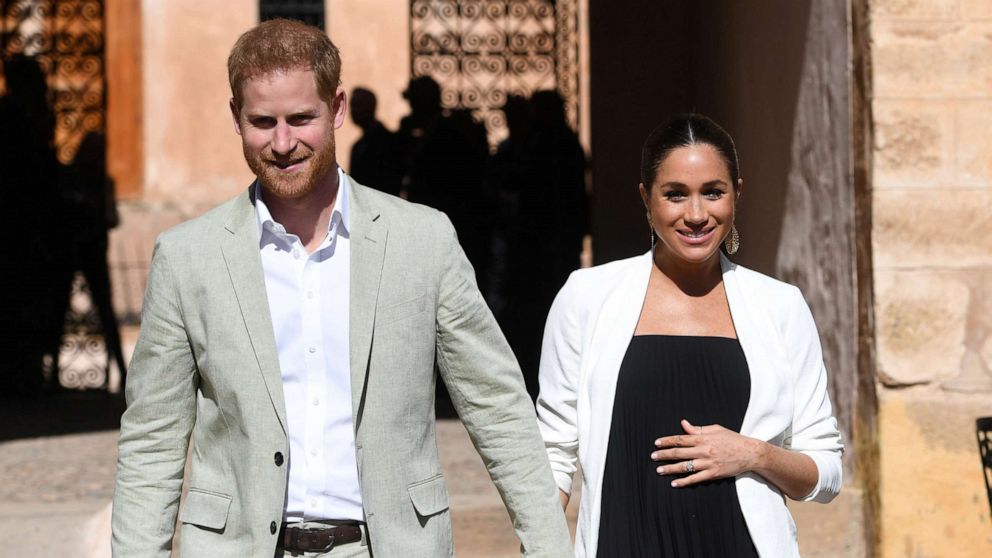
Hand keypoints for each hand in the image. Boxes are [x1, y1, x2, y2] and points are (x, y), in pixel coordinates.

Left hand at [651, 419, 766, 487]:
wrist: (750, 453)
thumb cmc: (732, 439)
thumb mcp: (716, 429)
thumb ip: (697, 429)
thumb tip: (683, 424)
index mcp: (704, 438)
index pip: (681, 439)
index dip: (667, 441)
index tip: (656, 443)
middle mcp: (704, 450)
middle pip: (680, 452)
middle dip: (664, 454)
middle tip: (652, 456)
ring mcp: (708, 463)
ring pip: (685, 466)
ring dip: (670, 468)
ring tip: (659, 470)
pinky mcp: (713, 474)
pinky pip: (696, 479)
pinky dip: (684, 481)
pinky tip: (674, 483)